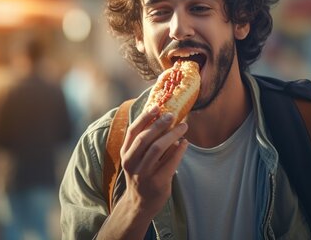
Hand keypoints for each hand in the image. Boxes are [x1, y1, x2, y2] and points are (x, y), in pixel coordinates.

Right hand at [98, 106, 188, 238]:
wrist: (140, 204)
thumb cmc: (141, 175)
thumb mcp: (135, 159)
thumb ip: (143, 142)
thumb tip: (160, 118)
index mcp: (125, 154)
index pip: (133, 131)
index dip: (145, 118)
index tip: (156, 107)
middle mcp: (132, 163)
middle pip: (146, 138)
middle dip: (160, 124)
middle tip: (173, 115)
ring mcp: (144, 174)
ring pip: (158, 148)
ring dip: (173, 134)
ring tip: (183, 127)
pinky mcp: (158, 182)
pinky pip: (171, 162)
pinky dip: (179, 150)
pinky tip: (185, 142)